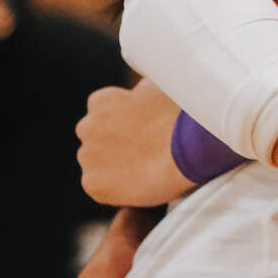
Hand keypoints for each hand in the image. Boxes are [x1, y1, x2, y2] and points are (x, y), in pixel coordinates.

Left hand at [76, 83, 195, 207]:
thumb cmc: (183, 115)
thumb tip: (140, 94)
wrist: (191, 149)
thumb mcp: (162, 88)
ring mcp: (88, 158)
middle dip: (117, 143)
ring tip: (148, 168)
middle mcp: (86, 127)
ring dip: (117, 165)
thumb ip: (141, 92)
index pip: (104, 112)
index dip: (126, 121)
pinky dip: (117, 189)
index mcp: (101, 101)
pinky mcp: (94, 185)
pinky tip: (141, 183)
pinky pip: (102, 188)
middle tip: (148, 149)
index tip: (145, 129)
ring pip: (98, 163)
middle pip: (98, 138)